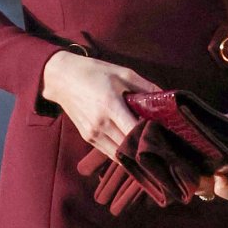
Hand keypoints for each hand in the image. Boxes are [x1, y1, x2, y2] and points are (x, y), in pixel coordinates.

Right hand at [41, 48, 159, 156]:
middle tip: (160, 142)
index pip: (135, 132)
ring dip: (134, 153)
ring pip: (120, 155)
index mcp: (110, 106)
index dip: (150, 136)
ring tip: (147, 147)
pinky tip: (132, 146)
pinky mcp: (88, 138)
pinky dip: (123, 153)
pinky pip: (110, 153)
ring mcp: (93, 134)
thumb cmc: (93, 72)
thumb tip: (166, 99)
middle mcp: (101, 124)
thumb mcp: (122, 73)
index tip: (164, 133)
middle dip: (145, 147)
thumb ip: (145, 87)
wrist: (61, 78)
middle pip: (129, 147)